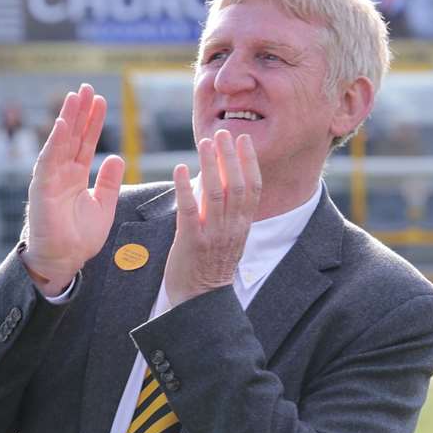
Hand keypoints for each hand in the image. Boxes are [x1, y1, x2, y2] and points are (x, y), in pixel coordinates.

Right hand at [22, 84, 124, 294]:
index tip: (100, 100)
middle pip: (72, 136)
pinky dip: (55, 141)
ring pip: (60, 142)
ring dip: (67, 119)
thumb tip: (117, 157)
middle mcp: (62, 172)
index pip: (85, 142)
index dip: (93, 122)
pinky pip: (48, 160)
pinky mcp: (42, 188)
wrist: (64, 260)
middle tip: (86, 88)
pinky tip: (61, 123)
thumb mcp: (103, 204)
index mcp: (76, 175)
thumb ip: (109, 181)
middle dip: (79, 112)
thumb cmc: (80, 236)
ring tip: (74, 96)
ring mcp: (51, 178)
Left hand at [164, 129, 260, 306]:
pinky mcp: (191, 242)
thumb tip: (222, 180)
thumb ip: (228, 212)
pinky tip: (179, 169)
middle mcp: (231, 228)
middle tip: (223, 133)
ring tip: (205, 143)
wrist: (200, 300)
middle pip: (235, 186)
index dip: (249, 162)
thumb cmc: (211, 266)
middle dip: (230, 157)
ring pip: (214, 194)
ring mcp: (213, 235)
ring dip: (209, 166)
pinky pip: (189, 211)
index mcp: (242, 226)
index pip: (253, 188)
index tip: (244, 140)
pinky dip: (184, 188)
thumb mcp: (228, 238)